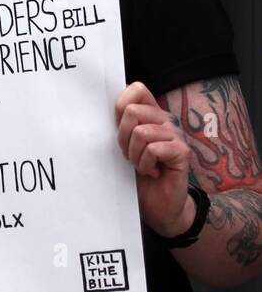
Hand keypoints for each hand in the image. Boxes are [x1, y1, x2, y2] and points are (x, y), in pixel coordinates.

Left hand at [115, 81, 195, 237]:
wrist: (157, 202)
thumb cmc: (138, 170)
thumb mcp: (124, 143)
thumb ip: (120, 121)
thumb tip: (109, 102)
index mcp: (150, 113)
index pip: (137, 89)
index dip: (121, 106)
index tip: (120, 128)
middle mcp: (165, 120)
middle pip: (131, 111)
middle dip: (123, 137)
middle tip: (131, 154)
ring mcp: (175, 134)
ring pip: (140, 132)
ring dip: (134, 155)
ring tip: (143, 164)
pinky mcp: (182, 151)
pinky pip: (153, 149)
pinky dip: (145, 164)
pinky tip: (153, 171)